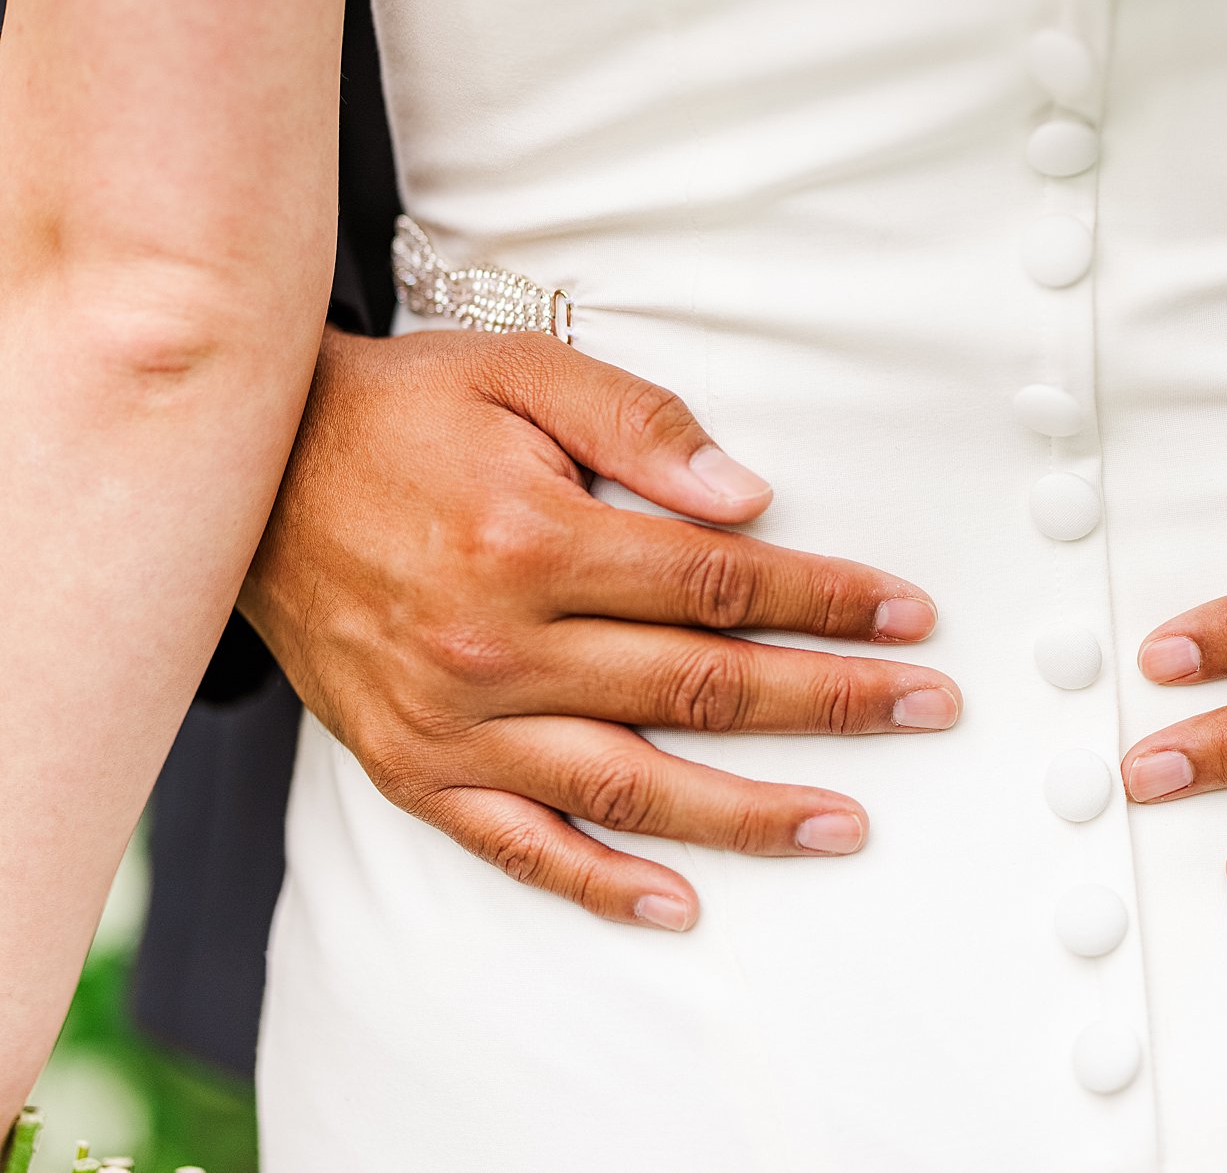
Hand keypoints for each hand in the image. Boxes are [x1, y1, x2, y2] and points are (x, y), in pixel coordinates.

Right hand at [240, 327, 959, 930]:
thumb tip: (750, 500)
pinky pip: (518, 844)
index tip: (909, 616)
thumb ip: (642, 427)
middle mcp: (497, 646)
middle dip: (831, 701)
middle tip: (927, 710)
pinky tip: (680, 905)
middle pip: (701, 688)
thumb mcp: (522, 373)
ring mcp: (454, 722)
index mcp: (534, 541)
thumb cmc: (405, 412)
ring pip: (630, 786)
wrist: (247, 472)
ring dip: (749, 812)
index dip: (826, 601)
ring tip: (846, 824)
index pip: (720, 584)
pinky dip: (600, 883)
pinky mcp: (412, 769)